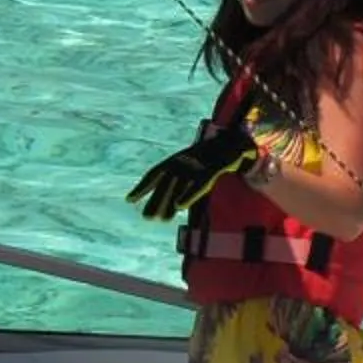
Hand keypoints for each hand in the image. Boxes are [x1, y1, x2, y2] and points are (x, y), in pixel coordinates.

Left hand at [128, 121, 261, 220]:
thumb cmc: (210, 159)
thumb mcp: (193, 169)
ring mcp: (197, 163)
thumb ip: (183, 184)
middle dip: (155, 200)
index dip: (142, 187)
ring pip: (179, 185)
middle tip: (147, 218)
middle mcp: (182, 160)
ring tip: (160, 219)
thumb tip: (174, 205)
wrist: (233, 143)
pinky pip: (198, 184)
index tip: (129, 199)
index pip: (154, 174)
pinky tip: (179, 207)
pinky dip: (188, 194)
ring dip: (168, 202)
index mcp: (175, 159)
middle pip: (165, 183)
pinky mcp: (213, 168)